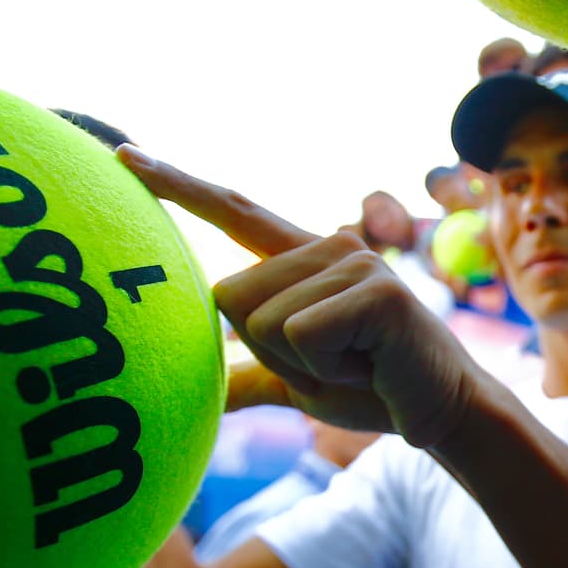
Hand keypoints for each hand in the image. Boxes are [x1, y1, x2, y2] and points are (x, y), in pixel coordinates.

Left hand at [117, 145, 479, 447]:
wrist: (443, 412)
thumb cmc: (372, 388)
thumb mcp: (297, 381)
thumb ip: (249, 375)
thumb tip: (195, 397)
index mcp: (304, 261)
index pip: (233, 211)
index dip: (178, 185)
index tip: (124, 155)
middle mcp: (326, 246)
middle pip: (229, 295)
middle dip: (267, 349)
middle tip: (330, 361)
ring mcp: (354, 261)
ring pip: (261, 320)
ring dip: (300, 363)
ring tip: (354, 362)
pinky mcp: (377, 289)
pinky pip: (300, 335)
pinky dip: (323, 369)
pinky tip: (367, 365)